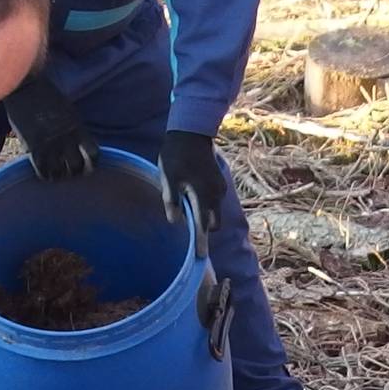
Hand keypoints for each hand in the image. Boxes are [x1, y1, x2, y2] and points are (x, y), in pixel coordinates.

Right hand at [1, 76, 94, 178]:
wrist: (26, 89)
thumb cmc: (47, 97)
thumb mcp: (69, 112)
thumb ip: (75, 129)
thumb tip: (79, 144)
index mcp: (78, 128)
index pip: (93, 154)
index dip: (92, 163)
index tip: (87, 165)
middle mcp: (66, 139)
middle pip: (77, 166)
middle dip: (75, 172)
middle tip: (71, 173)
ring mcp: (50, 144)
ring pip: (61, 172)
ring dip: (60, 175)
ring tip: (57, 175)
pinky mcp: (33, 147)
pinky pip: (42, 170)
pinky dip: (45, 175)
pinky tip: (45, 174)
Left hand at [158, 130, 223, 245]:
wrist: (192, 132)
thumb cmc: (177, 155)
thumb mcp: (168, 178)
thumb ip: (172, 201)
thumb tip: (175, 221)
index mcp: (203, 196)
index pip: (204, 227)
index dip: (201, 243)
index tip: (199, 257)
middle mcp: (216, 195)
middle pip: (214, 223)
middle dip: (204, 230)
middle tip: (188, 229)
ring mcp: (220, 188)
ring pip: (215, 211)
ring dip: (204, 216)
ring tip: (187, 210)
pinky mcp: (219, 181)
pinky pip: (215, 201)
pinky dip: (207, 205)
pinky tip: (193, 198)